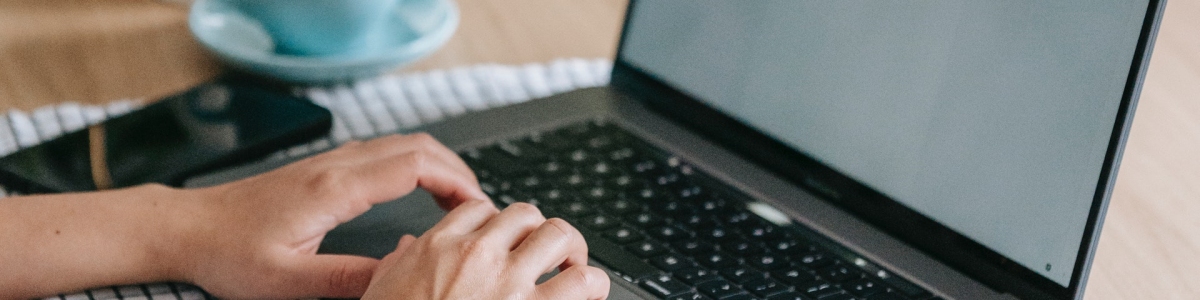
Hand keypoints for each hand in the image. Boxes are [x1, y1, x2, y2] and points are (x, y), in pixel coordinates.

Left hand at [177, 133, 489, 298]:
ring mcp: (329, 162)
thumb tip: (400, 279)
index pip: (415, 166)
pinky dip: (415, 165)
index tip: (478, 207)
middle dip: (458, 170)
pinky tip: (418, 190)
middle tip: (478, 206)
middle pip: (418, 146)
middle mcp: (335, 166)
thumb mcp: (290, 282)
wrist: (186, 228)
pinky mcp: (323, 168)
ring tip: (458, 201)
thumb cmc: (227, 253)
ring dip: (438, 165)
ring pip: (402, 144)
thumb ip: (350, 280)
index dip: (456, 182)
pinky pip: (384, 152)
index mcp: (333, 189)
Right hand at [362, 201, 610, 299]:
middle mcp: (478, 256)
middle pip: (525, 214)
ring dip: (571, 250)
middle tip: (543, 252)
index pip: (480, 210)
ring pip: (560, 235)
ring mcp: (510, 282)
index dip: (498, 223)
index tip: (505, 238)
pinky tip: (591, 294)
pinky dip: (595, 284)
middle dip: (538, 231)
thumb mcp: (381, 290)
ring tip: (572, 267)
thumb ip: (398, 264)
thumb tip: (407, 249)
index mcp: (439, 247)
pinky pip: (585, 281)